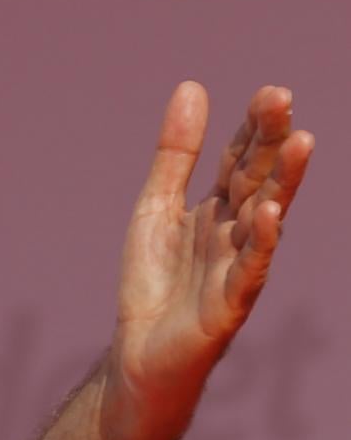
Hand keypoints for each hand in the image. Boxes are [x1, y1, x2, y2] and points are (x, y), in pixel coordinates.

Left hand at [109, 82, 313, 439]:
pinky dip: (260, 240)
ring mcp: (237, 265)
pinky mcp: (230, 301)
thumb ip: (174, 155)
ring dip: (283, 180)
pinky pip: (250, 267)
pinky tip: (267, 213)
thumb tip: (192, 87)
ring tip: (301, 141)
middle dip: (271, 140)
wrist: (137, 353)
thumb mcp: (156, 207)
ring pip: (265, 216)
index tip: (271, 92)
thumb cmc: (154, 282)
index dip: (254, 128)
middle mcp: (235, 231)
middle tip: (282, 98)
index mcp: (218, 208)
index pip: (241, 159)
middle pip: (258, 178)